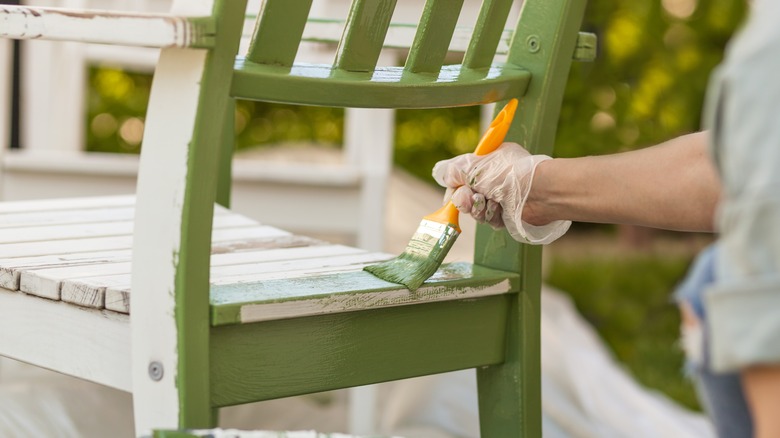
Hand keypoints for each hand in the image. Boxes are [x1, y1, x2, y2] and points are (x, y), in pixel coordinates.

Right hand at [432, 142, 570, 243]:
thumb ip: (454, 170)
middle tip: (473, 199)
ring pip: (477, 211)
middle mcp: (493, 180)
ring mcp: (501, 198)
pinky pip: (490, 220)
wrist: (539, 192)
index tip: (453, 192)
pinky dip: (492, 217)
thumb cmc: (508, 174)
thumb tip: (442, 175)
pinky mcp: (508, 215)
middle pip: (467, 196)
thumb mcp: (474, 166)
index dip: (455, 186)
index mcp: (487, 163)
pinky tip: (500, 210)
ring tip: (491, 203)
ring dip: (479, 209)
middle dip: (466, 200)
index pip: (462, 176)